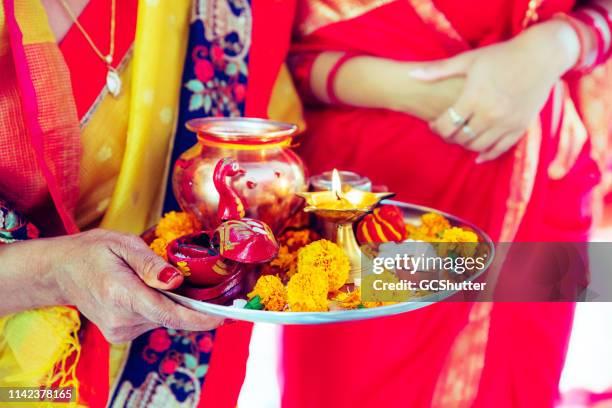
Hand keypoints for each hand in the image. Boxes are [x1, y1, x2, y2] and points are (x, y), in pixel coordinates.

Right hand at [45, 229, 222, 342]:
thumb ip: (150, 263)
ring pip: (163, 319)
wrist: (61, 271)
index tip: (222, 316)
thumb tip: (177, 281)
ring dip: (173, 303)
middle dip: (191, 303)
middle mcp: (120, 319)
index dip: (198, 318)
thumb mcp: (122, 244)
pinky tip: (151, 291)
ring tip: (164, 280)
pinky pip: (153, 321)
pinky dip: (160, 307)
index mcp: (120, 294)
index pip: (167, 313)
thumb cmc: (92, 252)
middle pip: (170, 316)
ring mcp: (119, 331)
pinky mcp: (121, 335)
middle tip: (207, 285)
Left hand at [411, 20, 579, 161]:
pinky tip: (479, 154)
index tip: (434, 124)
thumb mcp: (469, 60)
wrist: (541, 56)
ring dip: (466, 144)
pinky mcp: (521, 127)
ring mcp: (507, 122)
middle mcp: (490, 113)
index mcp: (474, 97)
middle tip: (447, 130)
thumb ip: (439, 70)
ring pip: (478, 146)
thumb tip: (412, 74)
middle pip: (461, 138)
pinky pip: (500, 150)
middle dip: (450, 136)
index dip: (436, 128)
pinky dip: (487, 155)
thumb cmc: (501, 56)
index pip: (447, 125)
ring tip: (462, 135)